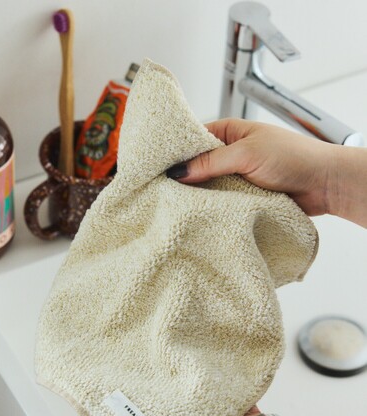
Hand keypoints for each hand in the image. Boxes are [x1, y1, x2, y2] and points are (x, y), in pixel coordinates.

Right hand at [166, 118, 347, 219]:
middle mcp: (230, 155)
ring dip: (198, 196)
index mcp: (230, 133)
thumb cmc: (294, 157)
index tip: (158, 167)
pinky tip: (198, 215)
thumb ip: (211, 162)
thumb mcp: (246, 153)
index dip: (177, 153)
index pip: (194, 140)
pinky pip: (220, 204)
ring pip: (208, 188)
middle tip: (162, 190)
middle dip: (184, 178)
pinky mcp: (242, 199)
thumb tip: (179, 171)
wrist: (324, 184)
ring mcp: (236, 178)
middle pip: (198, 167)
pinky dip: (212, 209)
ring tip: (175, 205)